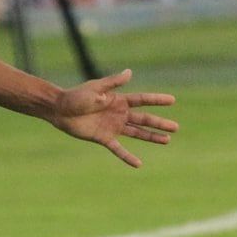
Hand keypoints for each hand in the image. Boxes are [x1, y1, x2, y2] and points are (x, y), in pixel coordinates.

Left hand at [48, 69, 177, 167]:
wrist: (60, 110)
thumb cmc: (76, 96)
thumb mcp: (95, 87)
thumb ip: (113, 82)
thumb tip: (130, 72)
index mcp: (119, 100)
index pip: (142, 100)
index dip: (157, 100)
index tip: (172, 100)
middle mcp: (119, 114)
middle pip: (144, 119)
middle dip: (160, 123)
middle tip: (176, 127)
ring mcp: (113, 127)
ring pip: (137, 133)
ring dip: (151, 137)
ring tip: (167, 140)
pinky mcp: (104, 138)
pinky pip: (118, 149)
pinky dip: (127, 157)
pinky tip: (138, 164)